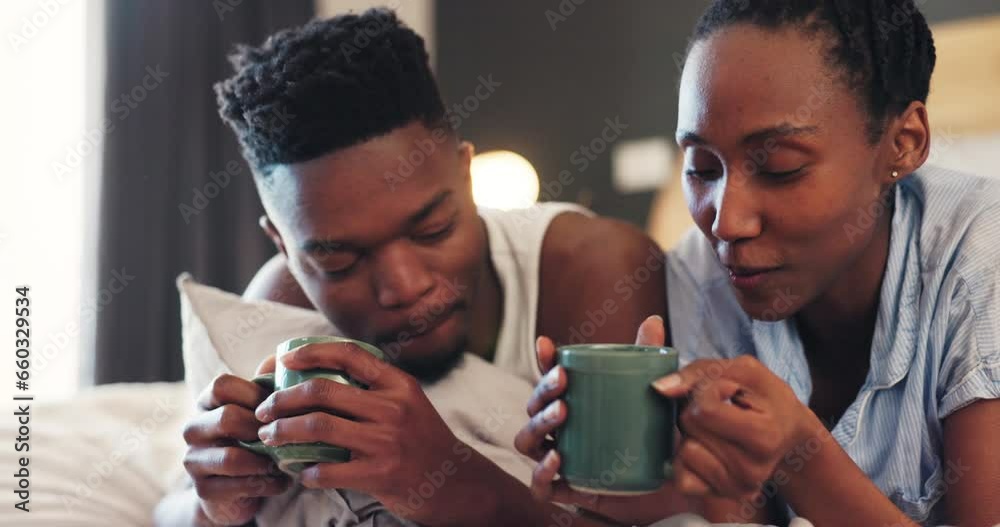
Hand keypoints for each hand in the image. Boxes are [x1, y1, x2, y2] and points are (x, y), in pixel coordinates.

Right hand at [182, 363, 291, 525]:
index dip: (254, 393)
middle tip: (285, 437)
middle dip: (262, 428)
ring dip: (266, 461)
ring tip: (287, 463)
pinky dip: (267, 484)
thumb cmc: (255, 438)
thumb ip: (270, 384)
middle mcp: (194, 428)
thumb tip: (283, 357)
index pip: (222, 385)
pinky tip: (282, 482)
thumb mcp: (262, 410)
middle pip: (227, 417)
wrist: (237, 488)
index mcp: (207, 402)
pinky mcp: (203, 489)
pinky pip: (237, 486)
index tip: (278, 407)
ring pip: (231, 457)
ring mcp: (194, 460)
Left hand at [253, 342, 475, 524]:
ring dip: (284, 432)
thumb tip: (318, 373)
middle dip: (282, 399)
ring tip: (270, 437)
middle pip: (323, 391)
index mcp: (398, 383)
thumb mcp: (407, 401)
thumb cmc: (422, 438)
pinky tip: (301, 472)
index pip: (349, 354)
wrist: (454, 481)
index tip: (284, 360)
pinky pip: (329, 471)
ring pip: (319, 428)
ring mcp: (387, 441)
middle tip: (264, 410)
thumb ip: (373, 387)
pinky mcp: (381, 474)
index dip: (311, 352)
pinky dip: (307, 472)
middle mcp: (393, 407)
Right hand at [514, 315, 689, 525]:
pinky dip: (542, 472)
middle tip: (564, 380)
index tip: (545, 344)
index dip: (542, 361)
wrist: (663, 483)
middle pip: (533, 407)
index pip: (549, 379)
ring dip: (538, 425)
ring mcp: (558, 459)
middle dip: (542, 390)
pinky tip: (557, 458)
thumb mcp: (651, 395)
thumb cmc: (649, 433)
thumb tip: (653, 320)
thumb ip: (649, 359)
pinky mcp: (566, 490)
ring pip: (527, 441)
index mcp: (571, 402)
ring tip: (562, 413)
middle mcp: (557, 430)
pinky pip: (540, 486)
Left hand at [652, 356, 823, 500]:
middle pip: (690, 427)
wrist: (786, 430)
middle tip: (721, 408)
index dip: (706, 390)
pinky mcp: (720, 496)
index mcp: (765, 437)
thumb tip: (660, 388)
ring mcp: (737, 488)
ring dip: (693, 434)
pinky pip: (682, 478)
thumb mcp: (742, 370)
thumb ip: (699, 372)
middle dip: (696, 410)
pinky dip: (687, 458)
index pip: (705, 411)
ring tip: (717, 428)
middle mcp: (753, 471)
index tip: (726, 389)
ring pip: (684, 451)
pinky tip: (707, 448)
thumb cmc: (763, 395)